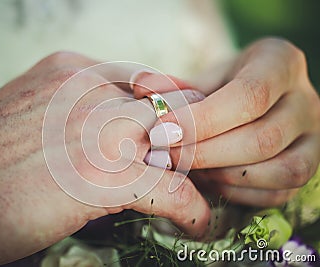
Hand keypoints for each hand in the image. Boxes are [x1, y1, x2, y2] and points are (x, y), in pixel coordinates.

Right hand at [0, 52, 209, 265]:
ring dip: (192, 172)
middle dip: (185, 140)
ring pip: (179, 144)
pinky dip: (191, 210)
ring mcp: (100, 130)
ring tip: (193, 195)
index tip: (177, 136)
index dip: (169, 111)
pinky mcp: (105, 176)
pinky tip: (193, 224)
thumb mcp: (34, 112)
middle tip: (193, 167)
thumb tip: (119, 124)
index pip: (148, 82)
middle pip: (171, 110)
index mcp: (73, 70)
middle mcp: (91, 90)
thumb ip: (76, 108)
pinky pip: (173, 190)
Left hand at [131, 38, 319, 206]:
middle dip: (206, 154)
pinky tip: (210, 179)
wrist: (254, 100)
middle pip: (263, 138)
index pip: (249, 95)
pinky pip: (279, 192)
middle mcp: (307, 100)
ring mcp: (314, 137)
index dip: (204, 119)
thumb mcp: (204, 77)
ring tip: (189, 168)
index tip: (163, 131)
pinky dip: (239, 192)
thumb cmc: (224, 86)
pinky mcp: (307, 165)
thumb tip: (141, 87)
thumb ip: (176, 87)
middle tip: (167, 156)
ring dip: (224, 176)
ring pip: (280, 170)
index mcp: (281, 63)